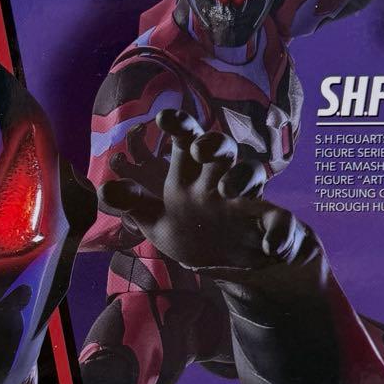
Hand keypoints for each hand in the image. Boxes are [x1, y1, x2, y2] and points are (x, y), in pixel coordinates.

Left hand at [101, 110, 304, 274]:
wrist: (231, 265)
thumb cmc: (194, 232)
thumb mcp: (157, 222)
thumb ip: (132, 203)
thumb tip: (103, 188)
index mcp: (191, 175)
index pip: (186, 141)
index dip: (178, 126)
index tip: (163, 119)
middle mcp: (220, 180)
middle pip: (221, 149)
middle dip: (213, 144)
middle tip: (200, 150)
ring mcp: (247, 200)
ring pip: (251, 175)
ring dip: (242, 177)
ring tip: (228, 191)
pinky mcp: (272, 223)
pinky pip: (280, 221)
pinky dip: (279, 231)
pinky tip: (271, 246)